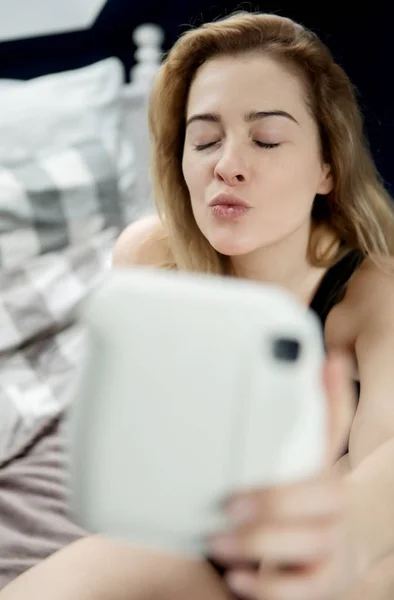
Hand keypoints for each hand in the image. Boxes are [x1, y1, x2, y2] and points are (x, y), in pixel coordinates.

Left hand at [208, 352, 359, 599]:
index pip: (322, 469)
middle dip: (269, 508)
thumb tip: (330, 357)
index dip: (282, 478)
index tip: (239, 487)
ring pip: (303, 550)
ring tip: (217, 541)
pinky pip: (297, 592)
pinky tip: (236, 578)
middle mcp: (336, 514)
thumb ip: (321, 408)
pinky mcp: (319, 584)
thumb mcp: (316, 452)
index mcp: (330, 479)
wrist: (339, 544)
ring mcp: (330, 551)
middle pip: (311, 510)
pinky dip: (265, 588)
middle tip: (225, 508)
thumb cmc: (312, 493)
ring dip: (258, 548)